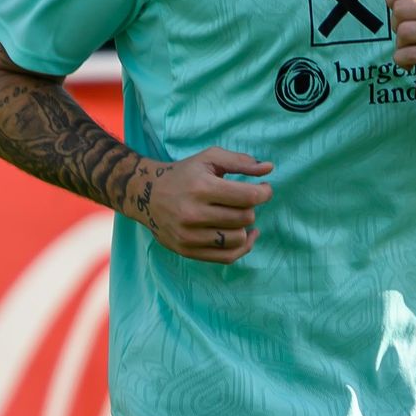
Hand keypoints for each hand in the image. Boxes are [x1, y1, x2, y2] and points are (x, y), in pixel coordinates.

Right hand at [139, 147, 269, 262]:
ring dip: (244, 226)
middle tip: (244, 200)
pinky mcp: (188, 251)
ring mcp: (190, 235)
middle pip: (245, 217)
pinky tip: (245, 235)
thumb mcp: (209, 158)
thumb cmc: (184, 174)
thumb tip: (269, 169)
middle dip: (251, 207)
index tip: (264, 189)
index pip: (248, 197)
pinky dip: (242, 247)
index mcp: (201, 187)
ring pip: (238, 238)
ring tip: (237, 215)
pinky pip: (227, 257)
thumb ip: (240, 162)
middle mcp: (194, 213)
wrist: (147, 194)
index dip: (264, 192)